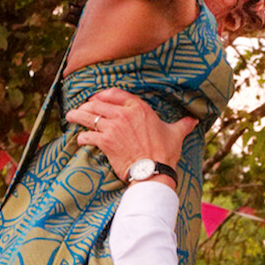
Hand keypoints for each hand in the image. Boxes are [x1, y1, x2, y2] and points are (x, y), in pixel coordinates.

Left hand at [65, 87, 199, 180]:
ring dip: (77, 116)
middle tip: (80, 108)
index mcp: (138, 107)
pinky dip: (81, 136)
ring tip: (70, 117)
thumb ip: (182, 124)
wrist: (153, 171)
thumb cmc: (165, 153)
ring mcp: (112, 127)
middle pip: (97, 103)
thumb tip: (194, 120)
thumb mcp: (175, 134)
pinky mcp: (104, 142)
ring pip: (88, 116)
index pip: (114, 93)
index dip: (102, 95)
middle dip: (86, 105)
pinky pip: (87, 135)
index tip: (96, 98)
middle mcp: (123, 113)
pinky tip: (80, 138)